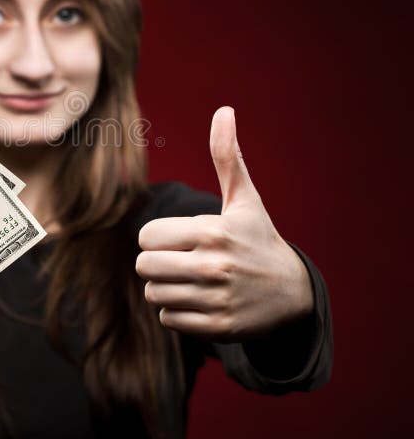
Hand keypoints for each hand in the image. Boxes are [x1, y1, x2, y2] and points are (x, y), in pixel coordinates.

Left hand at [135, 106, 313, 341]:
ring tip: (191, 280)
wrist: (294, 294)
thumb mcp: (245, 199)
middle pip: (144, 267)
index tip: (180, 239)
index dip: (158, 237)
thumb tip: (223, 110)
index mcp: (212, 231)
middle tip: (180, 260)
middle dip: (156, 263)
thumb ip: (227, 157)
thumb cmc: (259, 239)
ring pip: (153, 294)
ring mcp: (216, 299)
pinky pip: (168, 319)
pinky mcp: (218, 328)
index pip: (147, 236)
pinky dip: (177, 312)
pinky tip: (200, 301)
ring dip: (166, 288)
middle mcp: (214, 267)